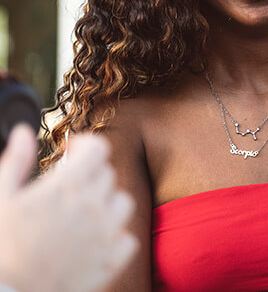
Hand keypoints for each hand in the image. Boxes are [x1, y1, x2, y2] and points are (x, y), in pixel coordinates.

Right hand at [0, 125, 136, 291]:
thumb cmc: (1, 247)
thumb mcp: (1, 198)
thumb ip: (16, 161)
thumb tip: (24, 132)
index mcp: (67, 187)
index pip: (99, 149)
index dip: (87, 144)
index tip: (73, 151)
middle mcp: (93, 207)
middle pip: (108, 174)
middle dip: (90, 174)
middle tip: (68, 187)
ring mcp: (105, 235)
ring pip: (124, 202)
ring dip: (107, 201)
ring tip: (84, 211)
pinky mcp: (111, 261)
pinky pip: (128, 238)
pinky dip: (116, 236)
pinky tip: (95, 238)